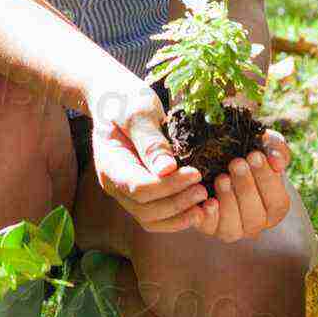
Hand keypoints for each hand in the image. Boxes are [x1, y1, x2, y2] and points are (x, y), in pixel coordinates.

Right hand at [87, 80, 209, 233]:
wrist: (116, 97)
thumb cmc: (127, 98)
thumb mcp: (138, 111)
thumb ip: (150, 140)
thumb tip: (167, 170)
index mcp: (110, 163)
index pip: (138, 187)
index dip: (169, 186)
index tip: (196, 174)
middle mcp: (116, 183)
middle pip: (145, 209)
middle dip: (177, 204)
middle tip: (205, 191)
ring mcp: (127, 190)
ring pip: (151, 218)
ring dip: (179, 217)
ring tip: (207, 205)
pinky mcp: (142, 191)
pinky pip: (157, 214)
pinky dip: (178, 216)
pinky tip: (200, 208)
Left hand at [193, 128, 292, 242]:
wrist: (222, 160)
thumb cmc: (251, 155)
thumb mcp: (268, 147)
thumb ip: (278, 150)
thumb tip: (277, 161)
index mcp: (274, 208)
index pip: (277, 203)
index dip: (267, 180)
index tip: (255, 155)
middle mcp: (255, 224)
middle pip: (255, 217)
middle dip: (245, 188)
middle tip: (237, 163)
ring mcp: (232, 228)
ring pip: (233, 227)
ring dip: (228, 200)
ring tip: (222, 177)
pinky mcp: (210, 227)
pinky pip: (210, 228)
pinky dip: (208, 216)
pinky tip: (208, 200)